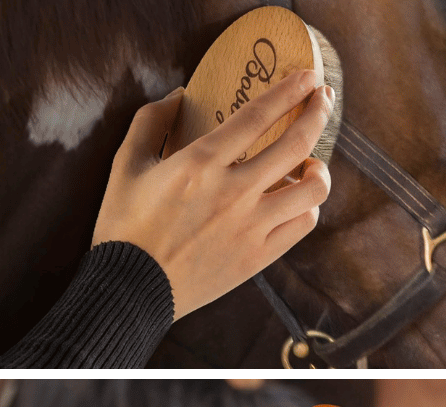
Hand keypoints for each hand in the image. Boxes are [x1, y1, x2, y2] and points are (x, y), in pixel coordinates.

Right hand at [92, 69, 333, 318]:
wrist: (129, 289)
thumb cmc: (123, 228)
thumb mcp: (124, 167)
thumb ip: (149, 123)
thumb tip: (178, 96)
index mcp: (200, 164)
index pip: (259, 115)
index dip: (290, 90)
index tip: (307, 77)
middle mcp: (233, 192)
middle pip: (298, 142)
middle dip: (319, 112)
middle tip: (323, 100)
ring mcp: (249, 227)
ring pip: (313, 188)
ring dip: (320, 167)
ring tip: (311, 163)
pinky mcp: (256, 257)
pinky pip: (302, 224)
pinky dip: (307, 206)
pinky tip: (296, 200)